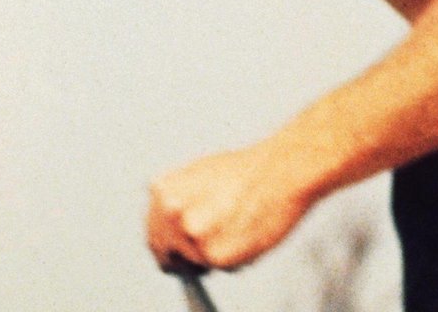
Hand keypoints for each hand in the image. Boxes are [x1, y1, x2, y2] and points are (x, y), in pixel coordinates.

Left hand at [146, 144, 311, 270]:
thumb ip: (181, 200)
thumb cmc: (251, 169)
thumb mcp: (201, 173)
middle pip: (169, 256)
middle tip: (217, 241)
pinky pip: (222, 268)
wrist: (282, 169)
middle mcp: (169, 213)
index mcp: (163, 191)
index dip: (173, 244)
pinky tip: (248, 232)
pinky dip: (237, 258)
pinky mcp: (214, 255)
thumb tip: (176, 225)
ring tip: (239, 226)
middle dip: (190, 254)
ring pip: (198, 263)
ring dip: (216, 254)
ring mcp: (190, 235)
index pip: (155, 234)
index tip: (184, 249)